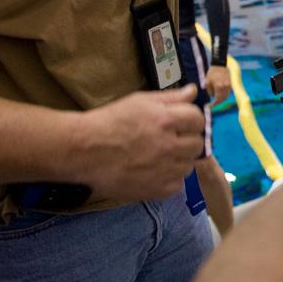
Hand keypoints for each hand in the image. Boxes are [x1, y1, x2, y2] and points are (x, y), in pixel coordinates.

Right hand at [76, 84, 205, 201]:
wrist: (84, 150)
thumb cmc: (110, 121)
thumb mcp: (140, 101)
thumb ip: (171, 97)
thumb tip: (193, 91)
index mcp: (166, 120)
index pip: (198, 119)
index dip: (192, 120)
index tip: (184, 123)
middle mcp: (168, 145)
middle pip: (197, 144)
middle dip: (188, 140)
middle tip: (172, 140)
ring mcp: (163, 170)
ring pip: (188, 166)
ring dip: (179, 160)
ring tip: (161, 156)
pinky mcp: (155, 189)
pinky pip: (176, 185)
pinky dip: (169, 180)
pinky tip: (155, 171)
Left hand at [205, 65, 231, 105]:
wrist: (219, 64)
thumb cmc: (212, 72)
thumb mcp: (207, 82)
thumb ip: (209, 91)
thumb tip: (212, 96)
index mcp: (219, 87)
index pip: (217, 99)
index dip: (213, 104)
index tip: (209, 106)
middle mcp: (225, 87)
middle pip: (223, 99)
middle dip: (217, 103)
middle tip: (212, 104)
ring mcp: (229, 85)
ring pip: (227, 96)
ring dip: (222, 99)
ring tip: (216, 99)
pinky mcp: (231, 83)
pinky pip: (229, 92)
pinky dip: (225, 95)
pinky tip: (221, 94)